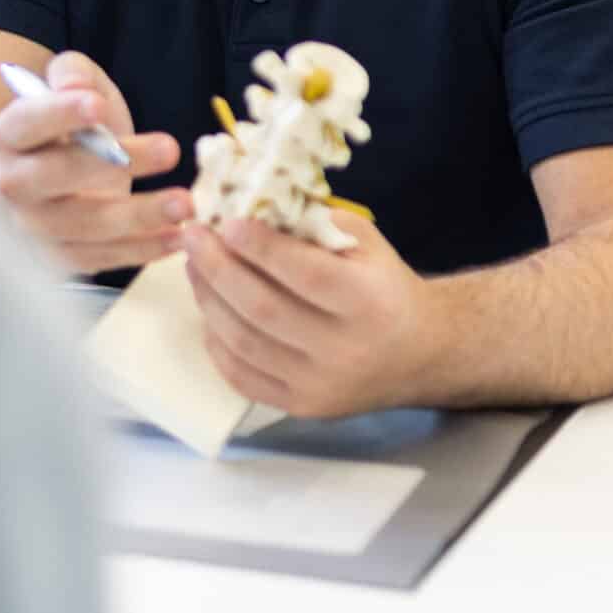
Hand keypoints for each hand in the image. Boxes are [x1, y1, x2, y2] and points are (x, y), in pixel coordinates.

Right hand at [0, 50, 183, 274]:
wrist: (49, 181)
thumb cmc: (67, 128)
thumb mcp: (71, 87)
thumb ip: (72, 75)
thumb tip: (77, 88)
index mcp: (9, 137)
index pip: (26, 124)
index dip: (58, 114)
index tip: (98, 105)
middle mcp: (12, 185)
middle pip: (50, 177)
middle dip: (108, 164)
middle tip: (170, 148)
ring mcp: (34, 227)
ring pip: (81, 226)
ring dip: (137, 216)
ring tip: (186, 203)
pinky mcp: (60, 258)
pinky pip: (99, 259)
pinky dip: (141, 250)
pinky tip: (177, 237)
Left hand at [180, 210, 439, 417]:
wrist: (419, 353)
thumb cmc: (384, 288)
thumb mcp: (366, 245)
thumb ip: (316, 225)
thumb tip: (251, 204)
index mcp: (368, 302)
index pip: (304, 274)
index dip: (259, 247)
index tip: (224, 222)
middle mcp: (345, 349)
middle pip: (264, 309)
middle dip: (218, 269)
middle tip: (192, 238)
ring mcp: (321, 385)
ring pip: (246, 343)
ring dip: (209, 301)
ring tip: (193, 268)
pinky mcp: (303, 407)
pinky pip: (244, 377)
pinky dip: (217, 343)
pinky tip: (208, 311)